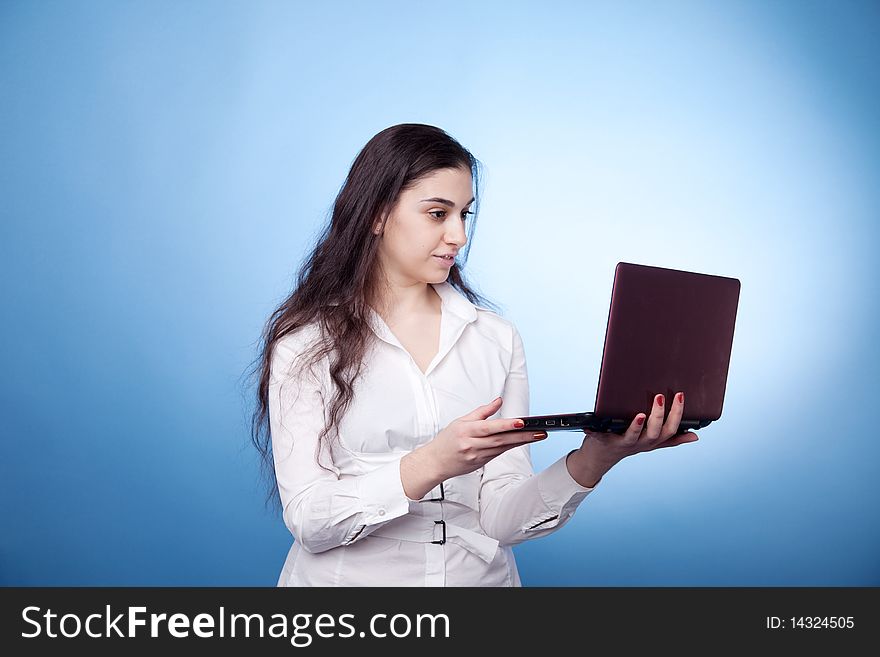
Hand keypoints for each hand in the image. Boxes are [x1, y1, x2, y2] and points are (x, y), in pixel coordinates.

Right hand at [421, 396, 546, 480]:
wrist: (435, 462)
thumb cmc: (447, 440)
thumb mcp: (461, 421)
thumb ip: (481, 411)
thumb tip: (498, 401)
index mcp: (466, 431)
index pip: (489, 427)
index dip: (506, 425)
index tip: (521, 422)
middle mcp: (472, 444)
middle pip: (501, 440)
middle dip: (522, 436)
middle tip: (540, 432)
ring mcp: (477, 456)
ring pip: (503, 448)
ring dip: (521, 442)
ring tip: (537, 436)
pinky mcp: (480, 463)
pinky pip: (498, 454)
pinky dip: (511, 447)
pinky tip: (522, 442)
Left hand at [566, 391, 698, 487]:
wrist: (601, 456)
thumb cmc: (629, 442)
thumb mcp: (652, 442)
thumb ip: (672, 438)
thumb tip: (694, 436)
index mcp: (652, 440)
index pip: (670, 429)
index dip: (677, 414)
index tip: (680, 395)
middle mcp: (639, 443)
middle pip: (654, 433)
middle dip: (659, 416)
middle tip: (659, 397)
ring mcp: (622, 443)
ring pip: (632, 437)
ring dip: (636, 427)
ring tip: (640, 415)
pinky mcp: (604, 441)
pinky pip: (601, 437)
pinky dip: (597, 431)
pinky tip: (593, 424)